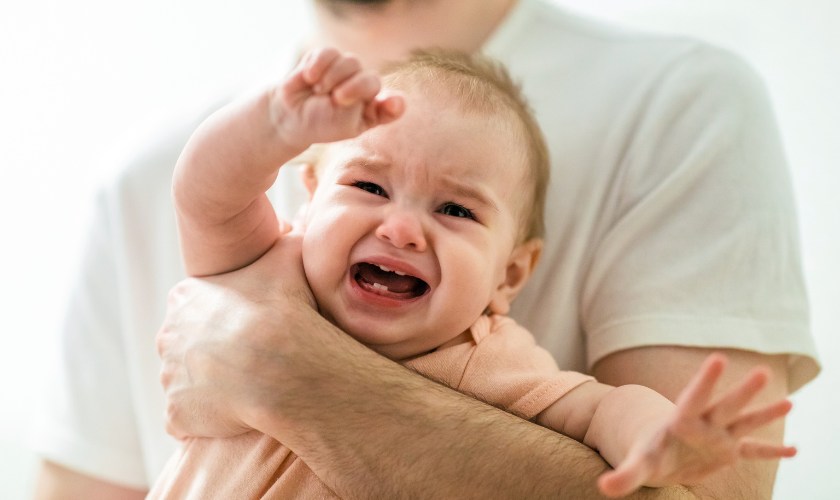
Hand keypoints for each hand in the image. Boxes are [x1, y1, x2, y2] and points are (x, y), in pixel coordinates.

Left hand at [156, 225, 315, 438]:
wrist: (281, 365)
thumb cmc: (286, 309)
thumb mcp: (290, 256)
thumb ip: (286, 238)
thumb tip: (290, 226)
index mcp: (186, 298)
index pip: (197, 308)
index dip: (226, 319)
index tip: (252, 327)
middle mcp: (167, 336)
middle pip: (186, 346)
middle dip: (212, 354)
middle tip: (251, 362)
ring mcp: (168, 378)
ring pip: (187, 384)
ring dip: (210, 389)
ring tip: (248, 391)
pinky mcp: (175, 415)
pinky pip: (188, 420)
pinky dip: (206, 421)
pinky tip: (237, 414)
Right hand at [274, 47, 404, 149]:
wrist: (290, 115)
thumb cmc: (321, 125)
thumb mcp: (348, 126)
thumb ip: (371, 111)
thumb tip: (398, 101)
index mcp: (373, 110)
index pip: (393, 105)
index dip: (393, 104)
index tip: (393, 104)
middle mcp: (364, 88)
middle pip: (371, 79)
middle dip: (354, 87)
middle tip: (336, 99)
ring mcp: (347, 71)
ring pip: (351, 62)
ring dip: (334, 76)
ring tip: (319, 91)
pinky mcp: (327, 57)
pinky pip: (329, 53)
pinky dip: (318, 65)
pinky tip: (309, 77)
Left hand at [598, 353, 795, 497]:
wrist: (658, 454)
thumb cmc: (648, 452)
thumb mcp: (638, 464)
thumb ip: (624, 475)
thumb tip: (604, 486)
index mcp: (682, 421)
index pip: (694, 397)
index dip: (705, 380)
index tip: (717, 358)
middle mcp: (705, 424)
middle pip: (725, 405)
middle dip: (743, 392)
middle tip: (762, 372)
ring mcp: (719, 436)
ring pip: (744, 422)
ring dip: (765, 413)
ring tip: (789, 403)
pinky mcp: (728, 451)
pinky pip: (754, 451)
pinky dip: (772, 452)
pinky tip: (794, 451)